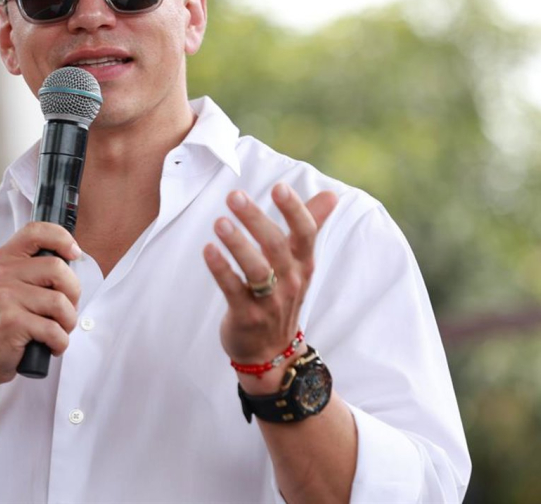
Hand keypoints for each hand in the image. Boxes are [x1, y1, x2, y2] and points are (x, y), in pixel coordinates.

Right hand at [0, 222, 82, 399]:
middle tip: (65, 311)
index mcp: (2, 259)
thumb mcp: (7, 287)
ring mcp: (3, 297)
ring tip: (57, 331)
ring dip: (68, 323)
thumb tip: (72, 260)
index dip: (62, 238)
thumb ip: (31, 271)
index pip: (36, 231)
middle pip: (58, 268)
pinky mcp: (10, 322)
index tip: (74, 254)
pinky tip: (49, 346)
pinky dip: (60, 343)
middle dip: (73, 293)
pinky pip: (54, 330)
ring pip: (60, 302)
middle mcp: (1, 273)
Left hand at [202, 183, 336, 391]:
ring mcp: (269, 301)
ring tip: (220, 222)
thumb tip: (332, 194)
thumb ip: (311, 225)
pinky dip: (221, 270)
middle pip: (276, 246)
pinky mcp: (247, 317)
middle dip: (256, 220)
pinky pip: (234, 291)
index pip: (306, 233)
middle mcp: (290, 281)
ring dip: (238, 244)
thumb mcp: (300, 262)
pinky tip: (208, 250)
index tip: (279, 187)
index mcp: (302, 263)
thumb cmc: (282, 295)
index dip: (295, 210)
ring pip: (257, 270)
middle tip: (234, 196)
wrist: (271, 353)